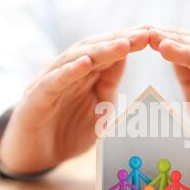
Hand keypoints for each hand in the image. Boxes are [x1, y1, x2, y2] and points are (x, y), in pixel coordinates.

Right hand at [0, 27, 148, 173]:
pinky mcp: (36, 98)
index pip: (108, 53)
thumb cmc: (68, 131)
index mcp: (84, 74)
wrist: (36, 155)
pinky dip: (68, 72)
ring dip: (100, 51)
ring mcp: (50, 83)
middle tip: (145, 34)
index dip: (129, 43)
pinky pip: (53, 82)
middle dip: (120, 41)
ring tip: (122, 45)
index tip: (153, 35)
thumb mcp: (98, 108)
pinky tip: (85, 63)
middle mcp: (67, 72)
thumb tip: (124, 59)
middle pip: (95, 50)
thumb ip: (108, 85)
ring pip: (75, 60)